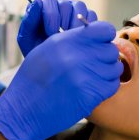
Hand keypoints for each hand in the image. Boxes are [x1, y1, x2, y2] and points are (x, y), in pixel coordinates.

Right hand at [0, 21, 122, 139]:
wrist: (23, 110)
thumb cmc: (33, 81)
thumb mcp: (45, 50)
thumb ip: (71, 40)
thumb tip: (94, 36)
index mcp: (65, 41)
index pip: (104, 29)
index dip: (104, 37)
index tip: (98, 45)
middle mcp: (77, 55)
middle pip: (110, 49)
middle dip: (104, 57)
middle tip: (93, 65)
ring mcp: (85, 76)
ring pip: (114, 68)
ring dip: (106, 73)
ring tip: (91, 78)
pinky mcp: (90, 95)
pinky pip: (112, 85)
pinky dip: (106, 87)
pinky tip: (92, 89)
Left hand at [17, 0, 98, 56]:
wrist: (51, 65)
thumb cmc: (36, 49)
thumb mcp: (27, 38)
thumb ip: (29, 21)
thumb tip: (36, 3)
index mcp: (42, 5)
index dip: (50, 15)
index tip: (50, 32)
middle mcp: (59, 3)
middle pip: (66, 4)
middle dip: (64, 23)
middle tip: (62, 39)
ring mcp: (74, 9)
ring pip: (80, 7)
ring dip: (76, 26)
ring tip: (71, 42)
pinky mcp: (87, 17)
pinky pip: (91, 16)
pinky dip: (87, 28)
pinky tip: (81, 41)